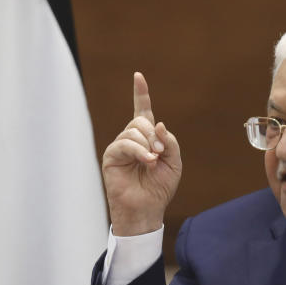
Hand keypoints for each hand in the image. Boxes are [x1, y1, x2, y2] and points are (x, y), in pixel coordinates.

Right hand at [102, 72, 181, 235]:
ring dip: (147, 146)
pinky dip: (139, 151)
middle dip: (154, 136)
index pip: (142, 111)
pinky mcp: (111, 156)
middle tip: (159, 154)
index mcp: (147, 138)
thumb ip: (169, 141)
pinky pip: (125, 144)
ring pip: (133, 132)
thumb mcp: (174, 161)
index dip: (141, 94)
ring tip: (152, 162)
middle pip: (141, 122)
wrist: (147, 207)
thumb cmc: (159, 187)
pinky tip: (147, 162)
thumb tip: (157, 124)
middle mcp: (131, 139)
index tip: (138, 76)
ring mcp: (120, 147)